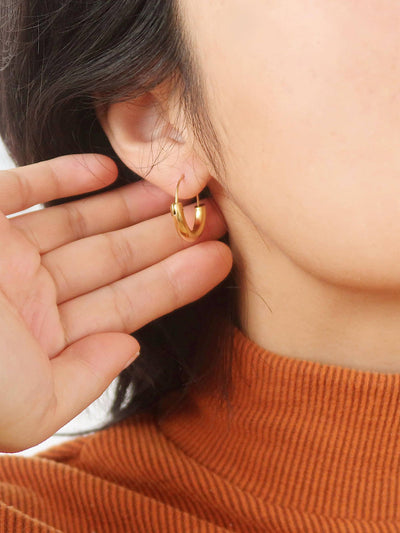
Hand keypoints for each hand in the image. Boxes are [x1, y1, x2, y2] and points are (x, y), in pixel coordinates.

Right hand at [0, 153, 231, 451]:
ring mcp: (1, 254)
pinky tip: (104, 170)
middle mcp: (28, 294)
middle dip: (166, 238)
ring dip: (129, 206)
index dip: (177, 282)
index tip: (220, 260)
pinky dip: (60, 176)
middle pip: (114, 259)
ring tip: (181, 193)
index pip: (127, 304)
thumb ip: (84, 378)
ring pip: (79, 222)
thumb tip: (128, 348)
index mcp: (45, 338)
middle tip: (216, 217)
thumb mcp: (29, 405)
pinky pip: (20, 187)